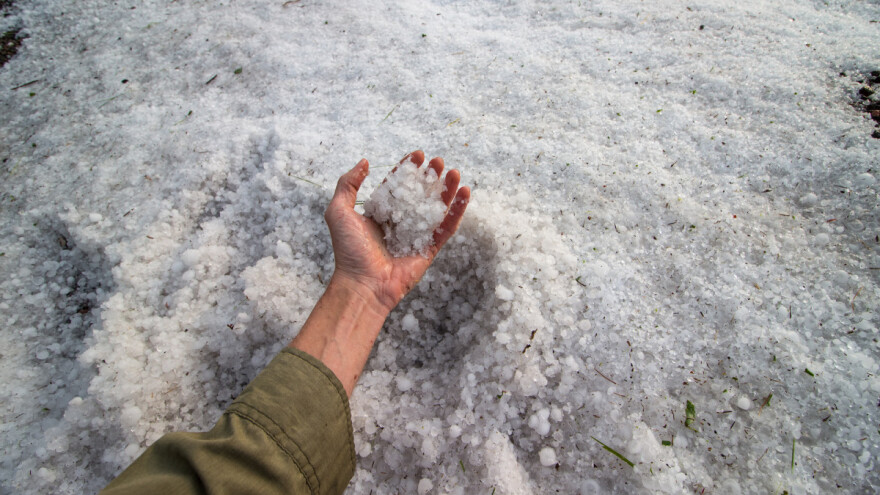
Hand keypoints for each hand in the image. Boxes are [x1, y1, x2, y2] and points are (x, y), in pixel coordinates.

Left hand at [324, 150, 469, 312]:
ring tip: (455, 173)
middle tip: (439, 161)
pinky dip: (457, 211)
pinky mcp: (429, 249)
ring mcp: (416, 235)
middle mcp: (399, 222)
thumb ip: (348, 184)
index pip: (397, 184)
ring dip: (447, 189)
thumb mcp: (339, 211)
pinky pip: (446, 227)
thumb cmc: (348, 250)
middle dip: (431, 176)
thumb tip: (364, 162)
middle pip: (420, 193)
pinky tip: (464, 193)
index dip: (409, 168)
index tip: (419, 154)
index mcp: (380, 212)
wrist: (362, 283)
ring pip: (436, 208)